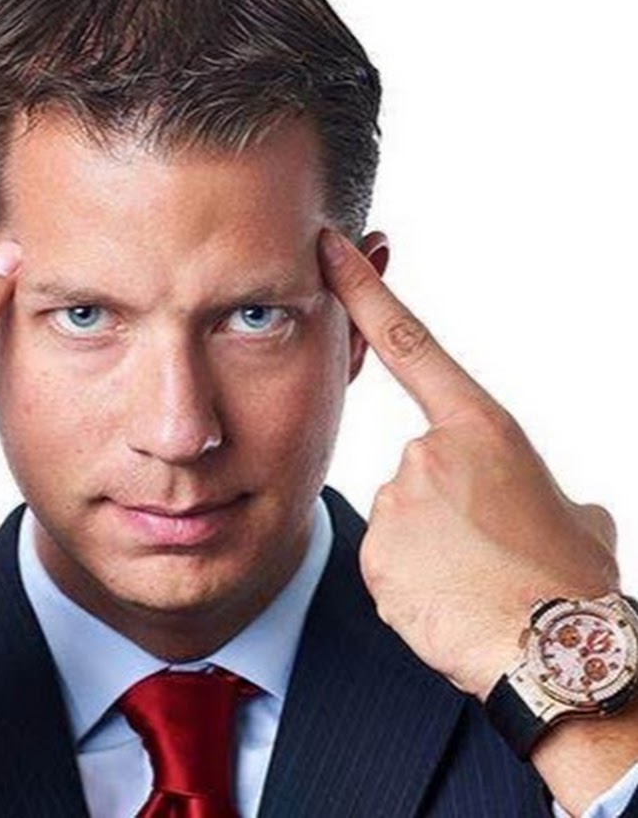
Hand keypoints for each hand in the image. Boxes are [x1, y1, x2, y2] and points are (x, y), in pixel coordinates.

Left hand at [318, 228, 619, 701]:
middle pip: (416, 469)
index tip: (327, 249)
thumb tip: (548, 503)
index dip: (362, 290)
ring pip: (401, 520)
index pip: (408, 342)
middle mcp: (429, 454)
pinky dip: (410, 580)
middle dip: (443, 507)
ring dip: (428, 548)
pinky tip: (445, 600)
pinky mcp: (374, 553)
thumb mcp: (572, 514)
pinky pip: (387, 561)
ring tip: (471, 579)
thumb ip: (539, 490)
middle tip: (483, 547)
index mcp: (481, 429)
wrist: (557, 650)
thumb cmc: (572, 578)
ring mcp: (398, 501)